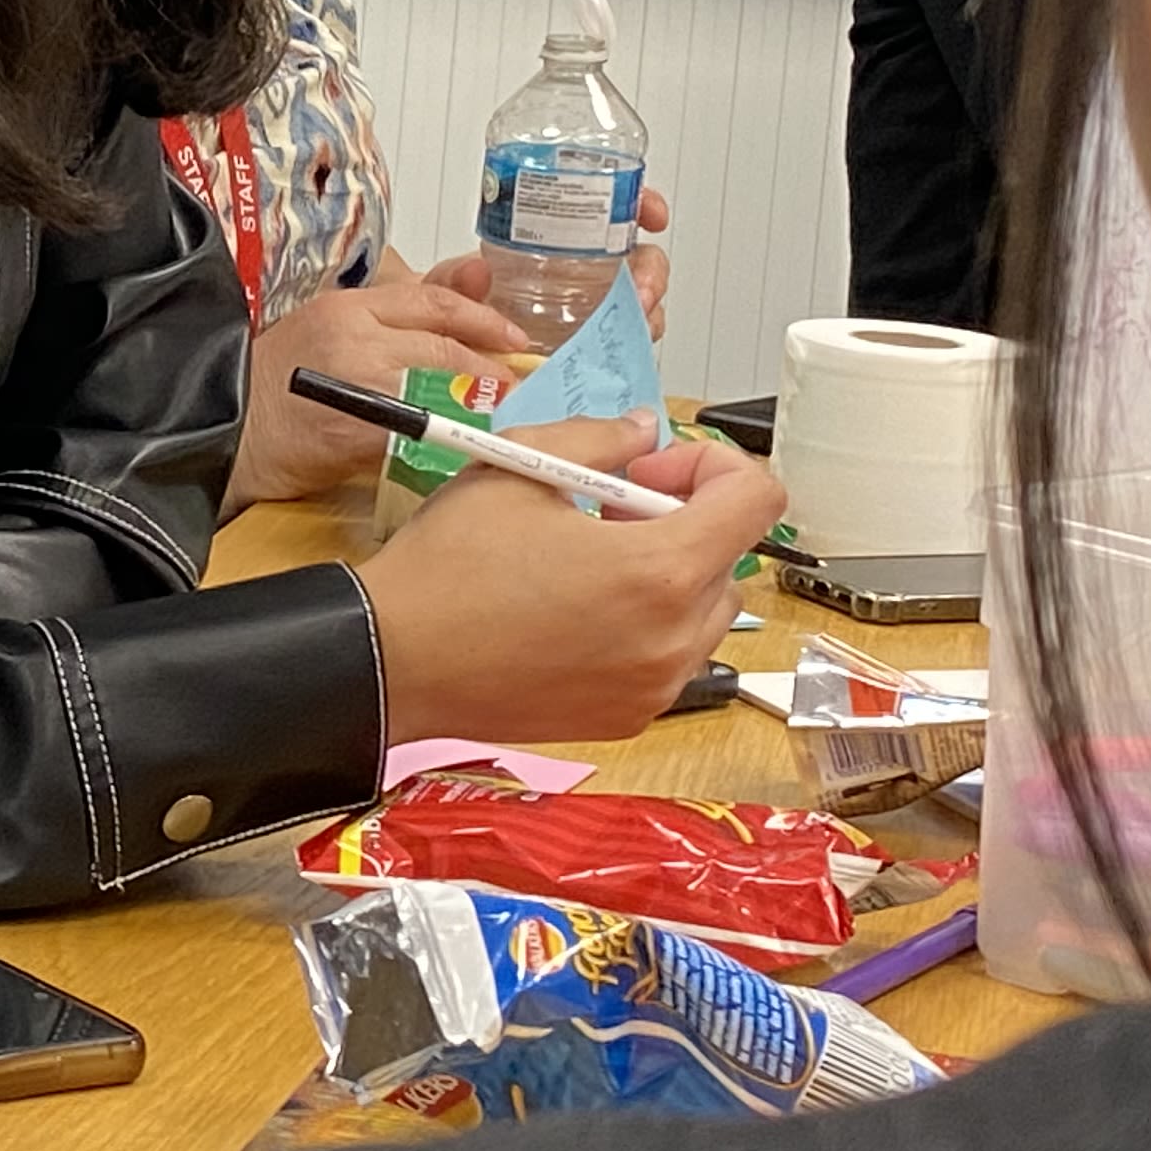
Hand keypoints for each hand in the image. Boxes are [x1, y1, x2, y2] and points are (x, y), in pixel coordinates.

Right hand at [228, 276, 536, 505]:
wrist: (220, 438)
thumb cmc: (273, 390)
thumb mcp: (330, 333)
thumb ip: (398, 313)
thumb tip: (478, 275)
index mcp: (345, 306)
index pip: (433, 301)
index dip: (484, 319)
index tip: (515, 341)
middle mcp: (352, 335)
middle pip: (443, 346)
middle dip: (489, 370)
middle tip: (517, 389)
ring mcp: (354, 383)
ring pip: (439, 390)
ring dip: (477, 408)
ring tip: (498, 421)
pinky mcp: (354, 432)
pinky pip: (418, 435)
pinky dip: (447, 444)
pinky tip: (462, 452)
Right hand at [356, 415, 785, 744]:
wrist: (393, 662)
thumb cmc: (446, 569)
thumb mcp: (516, 469)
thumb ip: (596, 439)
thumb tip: (643, 432)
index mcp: (658, 569)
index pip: (758, 498)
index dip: (711, 466)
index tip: (649, 474)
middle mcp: (674, 637)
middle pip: (732, 557)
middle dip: (682, 522)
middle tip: (606, 514)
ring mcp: (655, 686)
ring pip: (706, 612)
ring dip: (669, 578)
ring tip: (589, 567)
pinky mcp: (629, 717)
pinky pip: (668, 659)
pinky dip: (643, 629)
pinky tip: (574, 615)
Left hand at [424, 185, 673, 333]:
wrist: (463, 357)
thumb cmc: (466, 310)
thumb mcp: (453, 287)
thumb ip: (454, 278)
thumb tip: (474, 271)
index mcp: (562, 243)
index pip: (613, 211)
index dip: (642, 204)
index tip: (652, 214)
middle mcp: (588, 273)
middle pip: (642, 261)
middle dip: (652, 272)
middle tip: (640, 291)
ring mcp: (597, 311)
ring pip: (641, 304)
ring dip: (647, 313)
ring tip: (634, 322)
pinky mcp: (597, 347)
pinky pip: (628, 344)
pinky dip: (632, 347)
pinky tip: (620, 353)